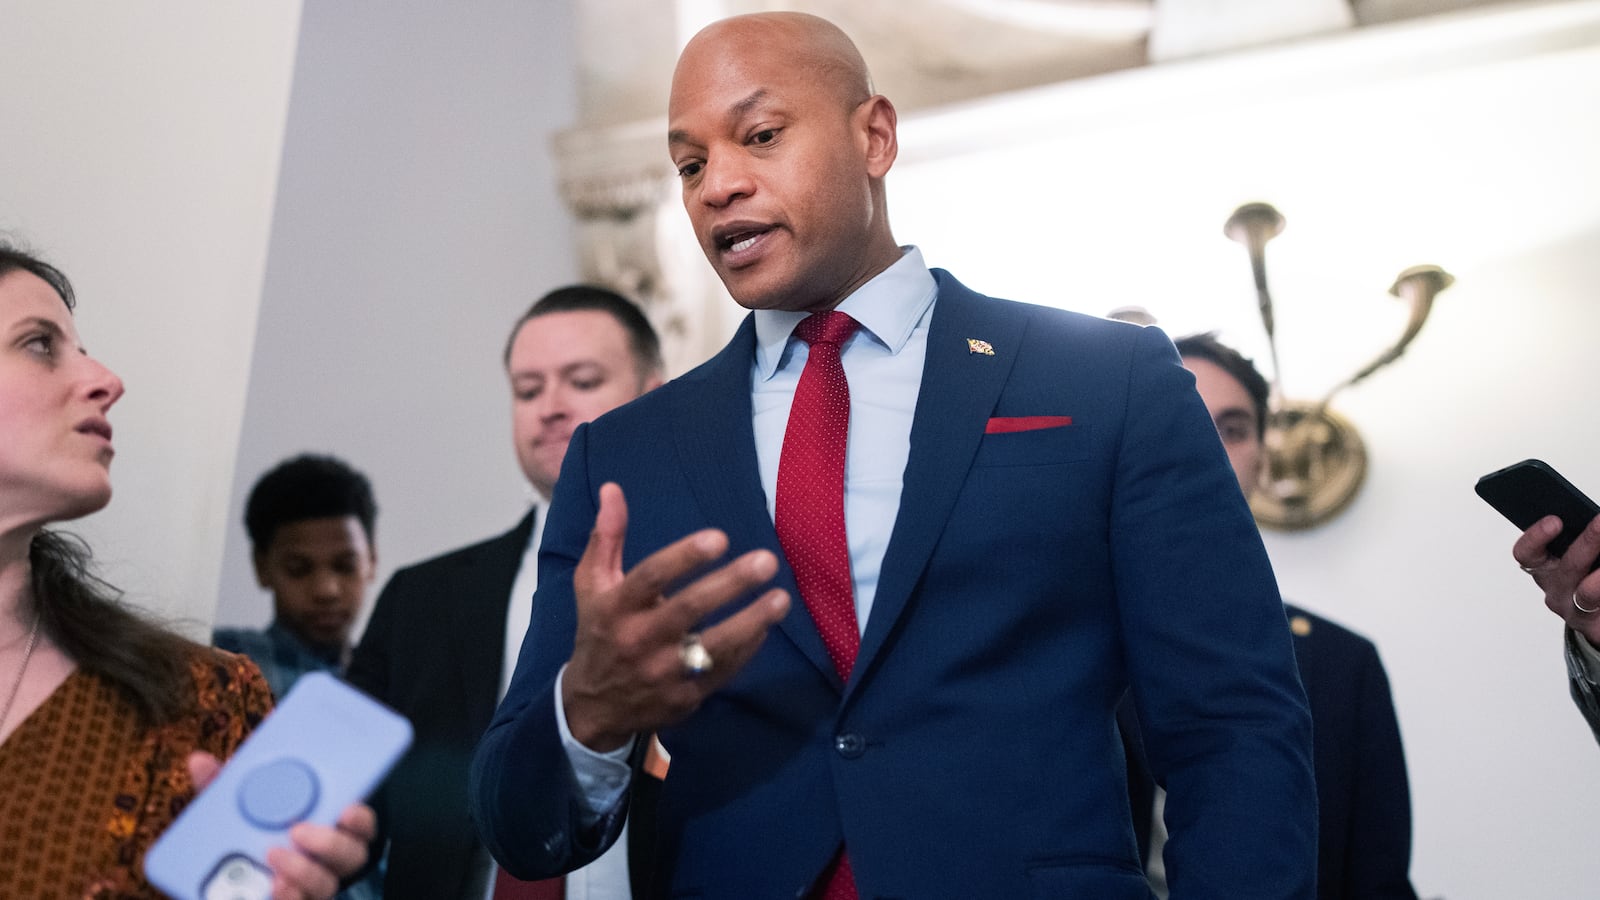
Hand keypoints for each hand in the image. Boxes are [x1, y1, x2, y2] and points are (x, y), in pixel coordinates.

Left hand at [186, 752, 375, 899]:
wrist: (236, 880)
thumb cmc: (253, 830)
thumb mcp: (242, 805)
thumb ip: (228, 787)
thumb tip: (199, 762)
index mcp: (330, 827)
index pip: (361, 824)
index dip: (360, 818)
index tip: (346, 810)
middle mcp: (331, 861)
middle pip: (351, 856)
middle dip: (328, 844)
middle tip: (298, 831)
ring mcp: (314, 885)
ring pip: (327, 885)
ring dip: (304, 872)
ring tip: (275, 862)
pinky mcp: (298, 898)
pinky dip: (290, 896)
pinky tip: (274, 889)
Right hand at [562, 482, 790, 750]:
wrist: (593, 707)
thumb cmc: (599, 632)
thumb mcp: (591, 585)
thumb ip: (606, 537)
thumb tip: (613, 488)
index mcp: (615, 607)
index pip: (650, 578)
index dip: (684, 557)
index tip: (720, 538)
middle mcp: (638, 640)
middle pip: (688, 609)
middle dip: (730, 584)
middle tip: (766, 561)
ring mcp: (663, 672)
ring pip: (713, 646)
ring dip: (751, 621)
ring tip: (781, 598)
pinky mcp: (684, 697)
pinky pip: (723, 671)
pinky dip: (747, 648)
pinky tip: (768, 625)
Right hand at [1512, 513, 1599, 643]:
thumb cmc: (1590, 578)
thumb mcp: (1579, 556)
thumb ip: (1581, 542)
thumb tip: (1595, 523)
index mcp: (1545, 568)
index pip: (1528, 553)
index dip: (1536, 537)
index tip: (1555, 521)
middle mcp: (1555, 589)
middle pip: (1568, 567)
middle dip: (1588, 542)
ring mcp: (1573, 611)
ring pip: (1587, 592)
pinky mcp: (1592, 628)